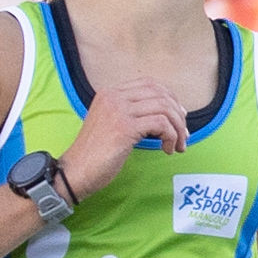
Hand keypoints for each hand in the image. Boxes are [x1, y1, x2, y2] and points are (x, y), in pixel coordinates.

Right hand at [59, 78, 189, 198]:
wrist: (74, 172)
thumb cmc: (95, 155)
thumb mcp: (111, 124)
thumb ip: (131, 114)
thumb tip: (165, 114)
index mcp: (110, 93)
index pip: (150, 84)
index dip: (170, 99)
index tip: (179, 118)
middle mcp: (114, 96)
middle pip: (160, 94)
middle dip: (178, 115)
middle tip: (183, 135)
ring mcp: (118, 110)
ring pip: (164, 109)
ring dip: (178, 129)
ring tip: (177, 146)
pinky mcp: (124, 127)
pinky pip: (161, 124)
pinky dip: (170, 137)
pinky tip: (167, 150)